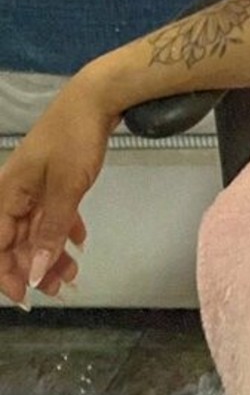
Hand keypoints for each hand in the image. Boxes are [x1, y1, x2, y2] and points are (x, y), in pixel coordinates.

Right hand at [0, 79, 111, 305]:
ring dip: (51, 252)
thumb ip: (50, 232)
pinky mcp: (54, 178)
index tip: (26, 297)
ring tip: (73, 272)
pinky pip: (52, 212)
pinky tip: (79, 242)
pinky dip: (63, 229)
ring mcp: (35, 185)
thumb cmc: (75, 139)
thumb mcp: (66, 188)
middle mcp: (15, 192)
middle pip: (16, 240)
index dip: (7, 274)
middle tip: (61, 288)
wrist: (97, 97)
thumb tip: (33, 274)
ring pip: (36, 229)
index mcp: (8, 193)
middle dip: (35, 267)